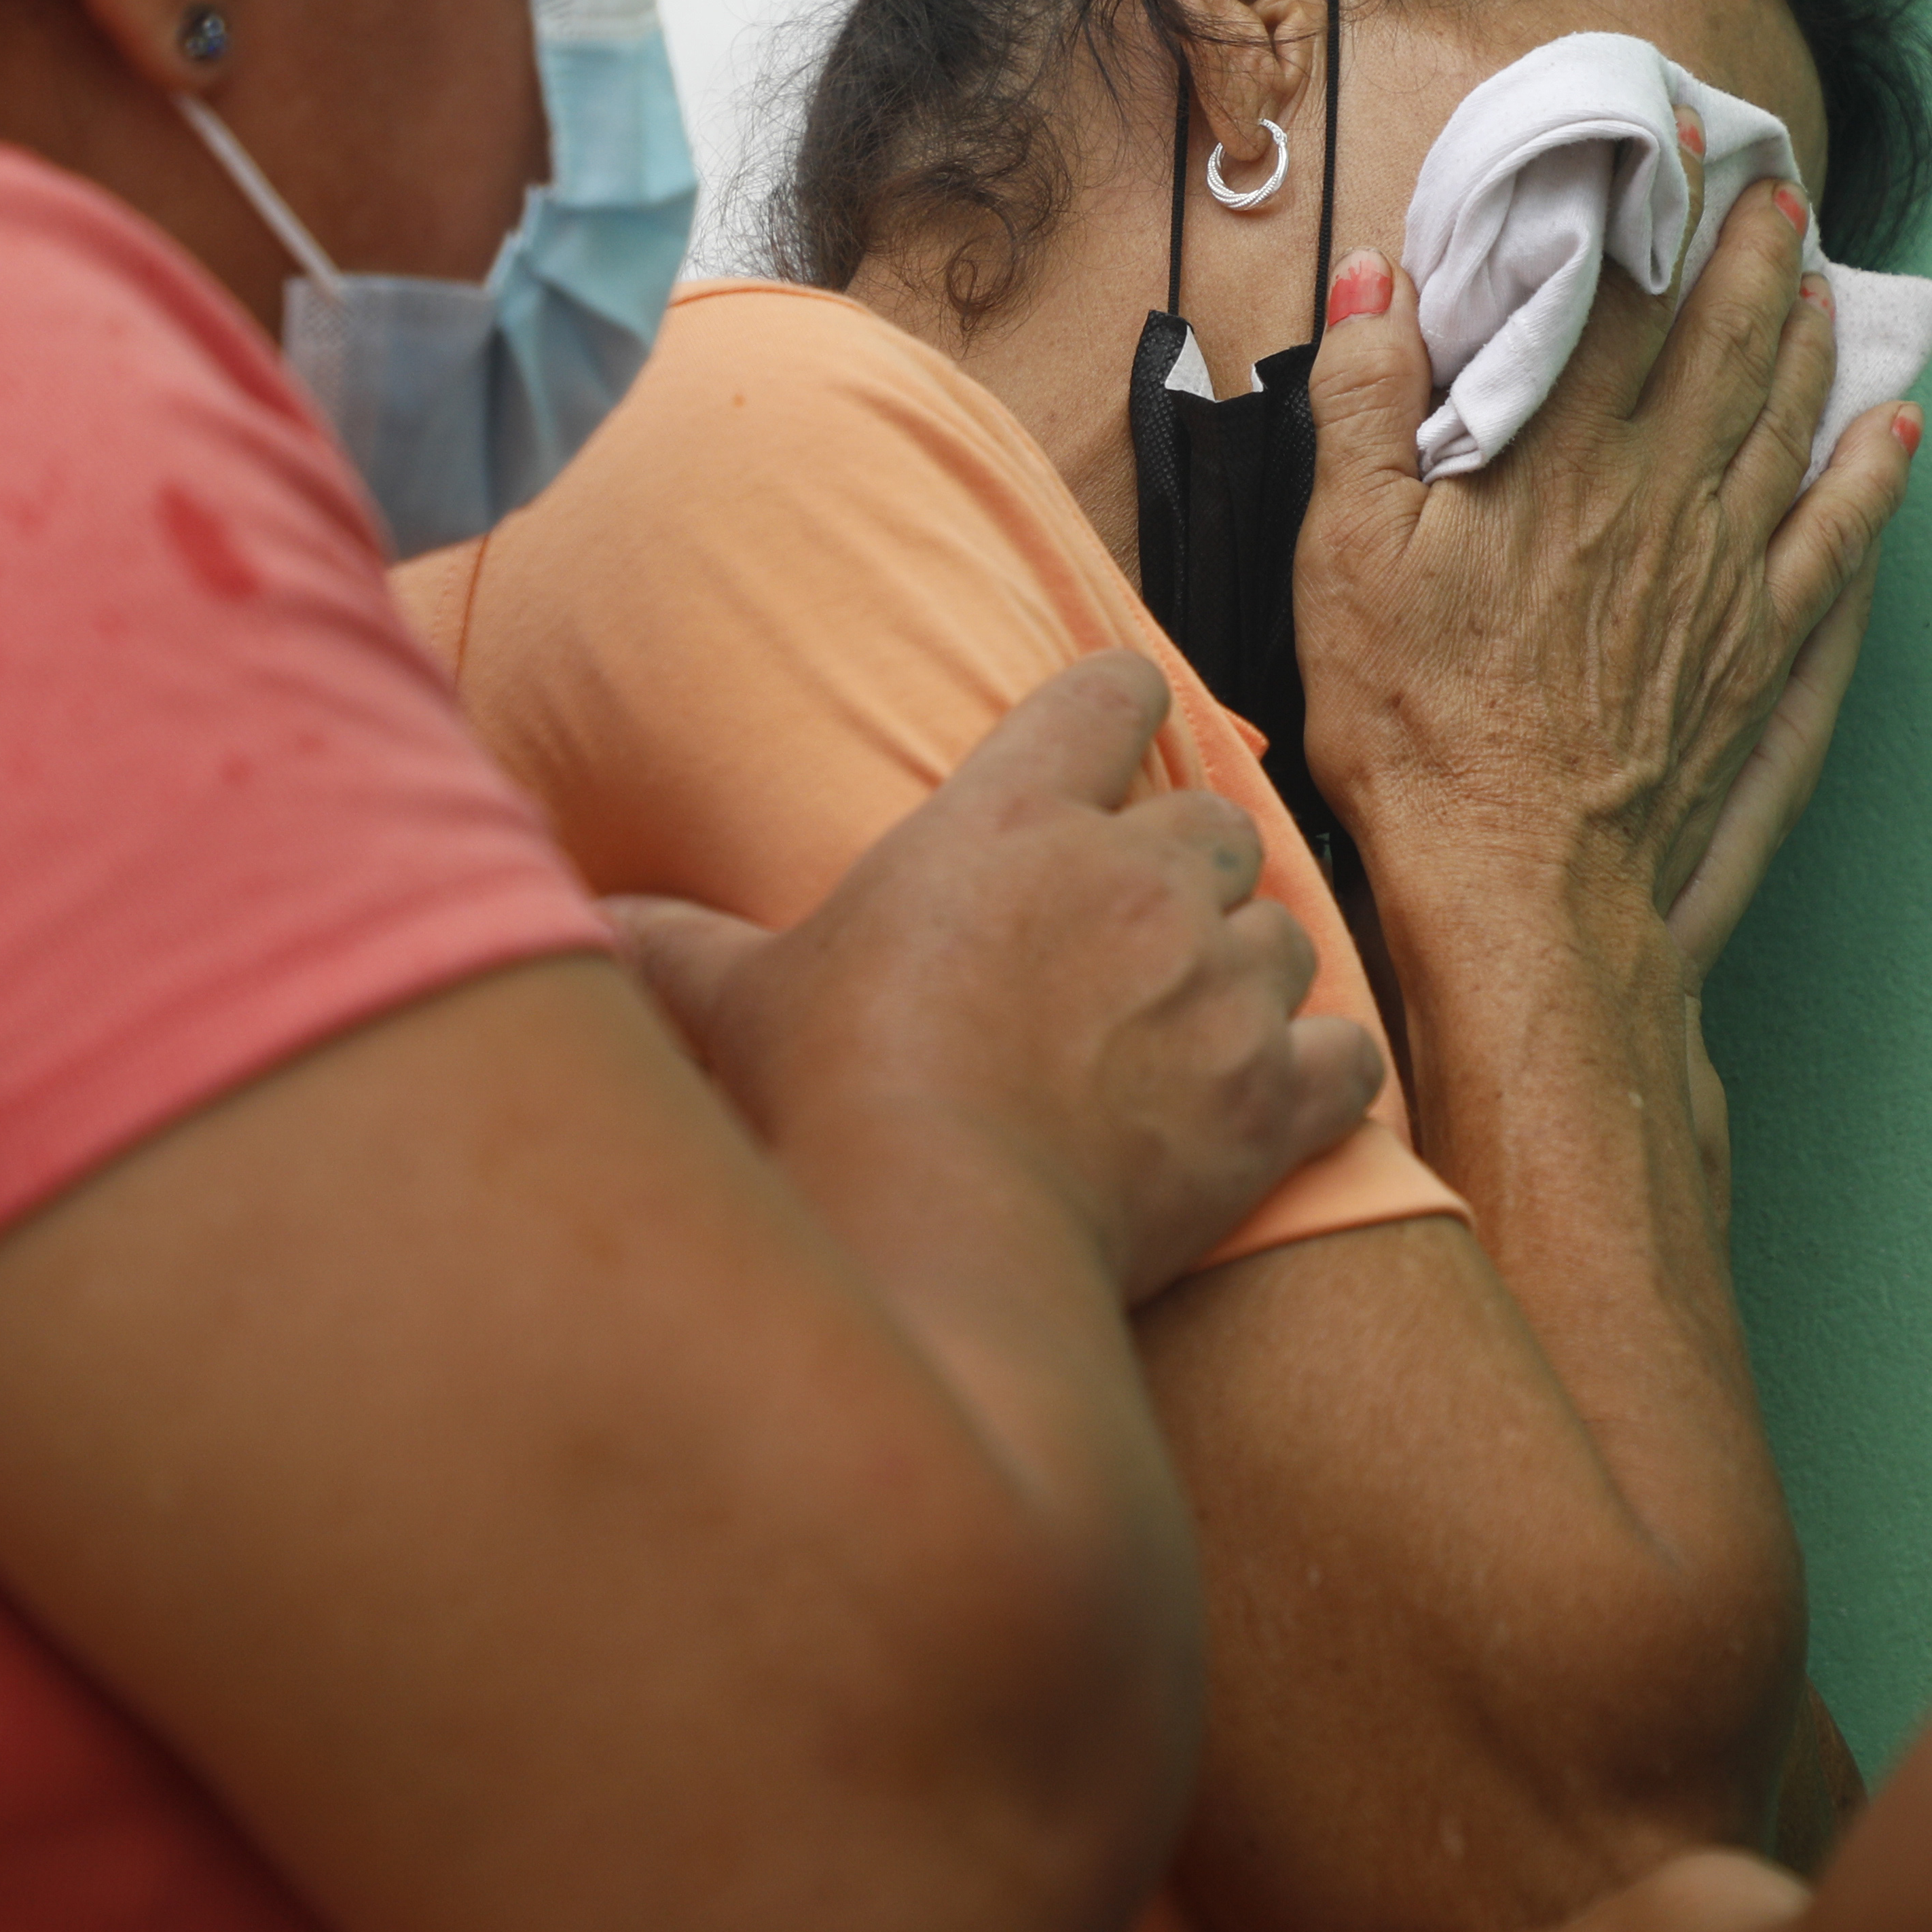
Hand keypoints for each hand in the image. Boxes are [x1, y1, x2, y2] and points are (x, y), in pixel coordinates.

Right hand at [614, 653, 1383, 1301]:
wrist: (942, 1234)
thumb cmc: (829, 1100)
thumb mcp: (732, 1001)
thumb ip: (671, 943)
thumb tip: (584, 920)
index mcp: (1015, 819)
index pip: (1112, 696)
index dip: (1120, 712)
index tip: (1114, 743)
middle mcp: (1139, 879)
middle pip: (1217, 825)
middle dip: (1187, 874)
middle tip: (1129, 941)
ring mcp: (1222, 986)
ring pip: (1288, 937)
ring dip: (1247, 976)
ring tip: (1187, 1035)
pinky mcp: (1275, 1098)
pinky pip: (1347, 1055)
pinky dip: (1322, 1076)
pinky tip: (1279, 1102)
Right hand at [1300, 167, 1917, 960]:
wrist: (1516, 876)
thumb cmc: (1415, 723)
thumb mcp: (1342, 555)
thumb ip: (1363, 404)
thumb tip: (1380, 280)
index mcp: (1554, 456)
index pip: (1614, 297)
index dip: (1647, 210)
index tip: (1672, 142)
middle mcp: (1656, 493)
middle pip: (1723, 342)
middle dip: (1752, 253)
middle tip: (1776, 186)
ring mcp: (1721, 569)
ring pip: (1786, 419)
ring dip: (1811, 335)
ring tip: (1824, 274)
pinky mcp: (1757, 644)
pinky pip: (1838, 537)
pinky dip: (1874, 474)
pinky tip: (1897, 424)